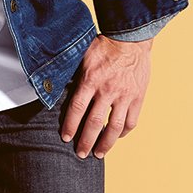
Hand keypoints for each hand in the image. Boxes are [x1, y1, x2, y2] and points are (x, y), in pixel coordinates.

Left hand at [60, 36, 151, 158]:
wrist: (131, 38)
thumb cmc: (104, 46)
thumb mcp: (83, 55)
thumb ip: (73, 74)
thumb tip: (55, 86)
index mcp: (91, 80)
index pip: (77, 108)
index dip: (70, 125)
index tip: (65, 137)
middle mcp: (108, 90)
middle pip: (94, 123)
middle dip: (86, 141)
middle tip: (80, 153)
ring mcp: (125, 95)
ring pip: (115, 127)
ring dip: (106, 143)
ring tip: (99, 153)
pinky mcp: (138, 97)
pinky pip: (131, 121)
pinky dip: (123, 132)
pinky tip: (116, 136)